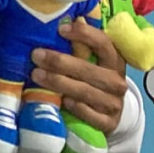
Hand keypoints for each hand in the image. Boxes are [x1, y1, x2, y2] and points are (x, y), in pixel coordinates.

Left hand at [31, 19, 127, 133]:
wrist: (104, 117)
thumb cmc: (88, 83)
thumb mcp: (87, 66)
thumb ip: (74, 52)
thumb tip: (46, 31)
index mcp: (113, 62)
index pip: (103, 44)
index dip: (84, 34)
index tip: (61, 29)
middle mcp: (117, 81)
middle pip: (89, 69)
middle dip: (60, 62)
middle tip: (36, 55)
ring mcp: (114, 104)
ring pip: (86, 92)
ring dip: (60, 83)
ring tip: (36, 75)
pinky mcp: (109, 123)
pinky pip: (91, 115)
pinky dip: (76, 108)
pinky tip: (61, 101)